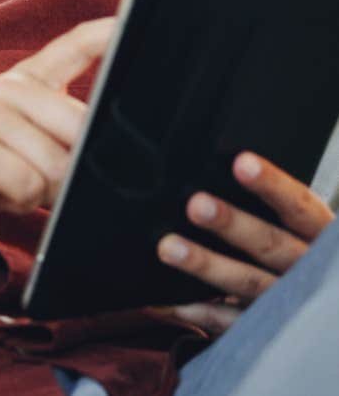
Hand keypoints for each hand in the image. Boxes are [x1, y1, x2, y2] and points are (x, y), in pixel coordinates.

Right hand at [0, 17, 114, 244]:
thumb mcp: (25, 138)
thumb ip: (61, 128)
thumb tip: (106, 139)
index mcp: (25, 80)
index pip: (70, 47)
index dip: (104, 33)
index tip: (130, 21)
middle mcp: (7, 88)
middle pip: (78, 126)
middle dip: (72, 167)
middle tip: (41, 175)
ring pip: (56, 163)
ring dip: (42, 189)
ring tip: (11, 179)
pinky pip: (27, 184)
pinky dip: (19, 200)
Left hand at [155, 152, 333, 333]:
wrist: (330, 307)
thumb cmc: (308, 251)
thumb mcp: (307, 228)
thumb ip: (277, 206)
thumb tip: (228, 166)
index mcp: (320, 235)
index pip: (299, 205)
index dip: (272, 185)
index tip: (241, 163)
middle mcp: (308, 269)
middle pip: (270, 244)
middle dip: (232, 224)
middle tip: (195, 205)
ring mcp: (290, 303)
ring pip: (247, 282)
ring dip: (206, 265)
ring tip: (168, 248)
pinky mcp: (269, 329)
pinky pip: (231, 323)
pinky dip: (198, 312)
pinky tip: (168, 300)